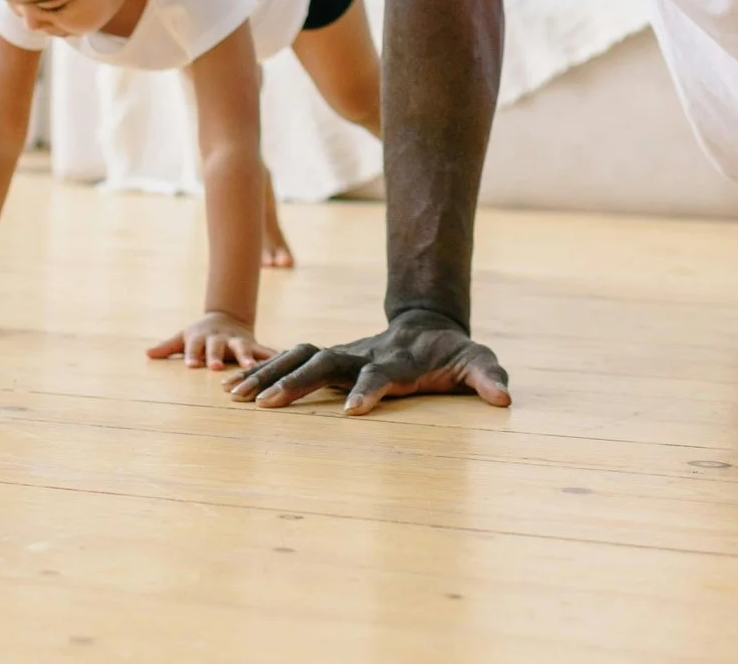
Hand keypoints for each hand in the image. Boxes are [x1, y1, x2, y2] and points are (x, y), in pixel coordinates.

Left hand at [147, 310, 271, 369]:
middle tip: (215, 367)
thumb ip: (167, 346)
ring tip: (250, 368)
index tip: (191, 365)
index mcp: (201, 338)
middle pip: (217, 347)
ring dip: (246, 357)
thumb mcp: (184, 337)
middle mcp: (220, 339)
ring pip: (243, 349)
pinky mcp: (255, 346)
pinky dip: (273, 357)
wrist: (227, 319)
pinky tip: (282, 363)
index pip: (194, 347)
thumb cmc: (201, 335)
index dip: (192, 355)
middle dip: (216, 356)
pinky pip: (266, 352)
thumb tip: (147, 354)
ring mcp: (239, 341)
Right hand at [226, 309, 511, 414]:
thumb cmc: (453, 351)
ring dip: (268, 375)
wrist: (428, 325)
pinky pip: (290, 362)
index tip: (354, 413)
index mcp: (396, 361)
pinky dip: (262, 373)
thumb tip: (504, 398)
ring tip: (234, 396)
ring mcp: (343, 355)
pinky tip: (233, 390)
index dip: (369, 391)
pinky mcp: (329, 360)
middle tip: (269, 405)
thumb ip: (489, 377)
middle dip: (298, 383)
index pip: (380, 376)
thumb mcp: (477, 361)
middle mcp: (363, 355)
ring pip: (299, 358)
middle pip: (325, 364)